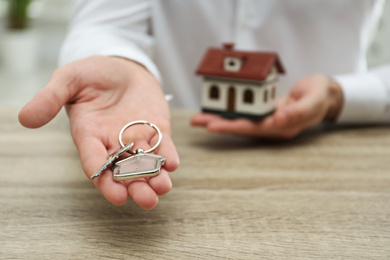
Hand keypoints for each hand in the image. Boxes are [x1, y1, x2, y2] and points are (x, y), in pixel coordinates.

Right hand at [19, 55, 179, 208]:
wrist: (121, 66)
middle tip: (146, 200)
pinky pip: (164, 146)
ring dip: (155, 178)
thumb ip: (50, 98)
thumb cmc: (92, 74)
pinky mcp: (157, 130)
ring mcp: (137, 138)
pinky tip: (173, 164)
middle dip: (135, 187)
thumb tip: (25, 119)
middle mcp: (114, 143)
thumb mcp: (68, 80)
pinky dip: (169, 156)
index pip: (95, 163)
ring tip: (162, 188)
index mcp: (90, 136)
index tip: (116, 196)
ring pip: (146, 165)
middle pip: (124, 172)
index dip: (104, 180)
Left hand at [191, 74, 342, 138]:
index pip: (254, 128)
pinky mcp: (263, 111)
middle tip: (197, 121)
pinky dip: (229, 110)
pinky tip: (215, 107)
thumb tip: (279, 119)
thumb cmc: (320, 96)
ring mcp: (266, 119)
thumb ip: (298, 111)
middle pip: (241, 127)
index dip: (233, 127)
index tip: (213, 126)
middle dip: (219, 124)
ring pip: (239, 120)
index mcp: (283, 127)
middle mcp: (271, 126)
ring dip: (219, 118)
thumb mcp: (314, 100)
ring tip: (198, 117)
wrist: (323, 94)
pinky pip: (244, 111)